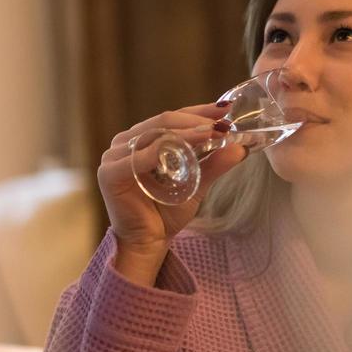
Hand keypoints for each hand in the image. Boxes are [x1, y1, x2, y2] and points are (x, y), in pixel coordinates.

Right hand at [97, 102, 247, 275]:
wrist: (150, 241)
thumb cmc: (168, 210)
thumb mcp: (198, 183)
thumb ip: (216, 164)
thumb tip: (242, 147)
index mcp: (144, 138)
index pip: (174, 117)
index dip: (200, 111)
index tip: (226, 110)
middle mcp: (127, 142)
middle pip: (164, 121)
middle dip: (196, 121)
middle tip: (222, 124)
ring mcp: (115, 156)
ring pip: (153, 135)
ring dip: (184, 132)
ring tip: (210, 133)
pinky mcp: (109, 174)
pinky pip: (135, 158)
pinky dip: (156, 151)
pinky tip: (177, 147)